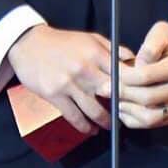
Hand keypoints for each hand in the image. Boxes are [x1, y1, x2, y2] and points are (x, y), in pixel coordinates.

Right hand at [7, 24, 132, 134]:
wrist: (29, 44)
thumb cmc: (62, 41)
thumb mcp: (89, 38)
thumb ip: (111, 48)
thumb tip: (132, 59)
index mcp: (95, 53)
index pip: (122, 74)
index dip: (133, 88)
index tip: (138, 97)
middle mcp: (84, 68)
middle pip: (112, 93)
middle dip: (122, 107)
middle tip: (127, 115)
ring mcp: (69, 83)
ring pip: (94, 110)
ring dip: (105, 121)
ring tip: (111, 126)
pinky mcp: (55, 95)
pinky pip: (74, 117)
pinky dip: (85, 127)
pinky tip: (90, 130)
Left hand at [114, 21, 167, 129]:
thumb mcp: (161, 32)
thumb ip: (149, 46)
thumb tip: (138, 65)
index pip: (146, 76)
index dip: (125, 77)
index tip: (111, 75)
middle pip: (148, 98)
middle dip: (123, 94)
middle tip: (106, 89)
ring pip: (151, 116)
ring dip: (128, 110)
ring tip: (115, 100)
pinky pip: (155, 124)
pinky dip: (136, 120)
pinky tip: (125, 109)